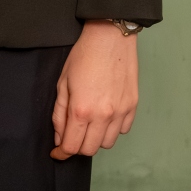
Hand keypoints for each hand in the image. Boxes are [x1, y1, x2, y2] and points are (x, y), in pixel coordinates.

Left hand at [51, 20, 138, 159]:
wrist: (110, 38)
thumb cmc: (83, 56)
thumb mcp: (63, 83)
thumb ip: (60, 114)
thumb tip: (60, 137)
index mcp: (82, 110)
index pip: (72, 147)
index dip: (62, 153)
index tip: (58, 152)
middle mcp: (103, 116)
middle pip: (90, 149)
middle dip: (78, 146)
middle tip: (72, 133)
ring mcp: (121, 112)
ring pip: (108, 143)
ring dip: (96, 138)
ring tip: (90, 123)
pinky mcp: (132, 107)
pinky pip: (122, 130)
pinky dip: (112, 129)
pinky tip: (105, 115)